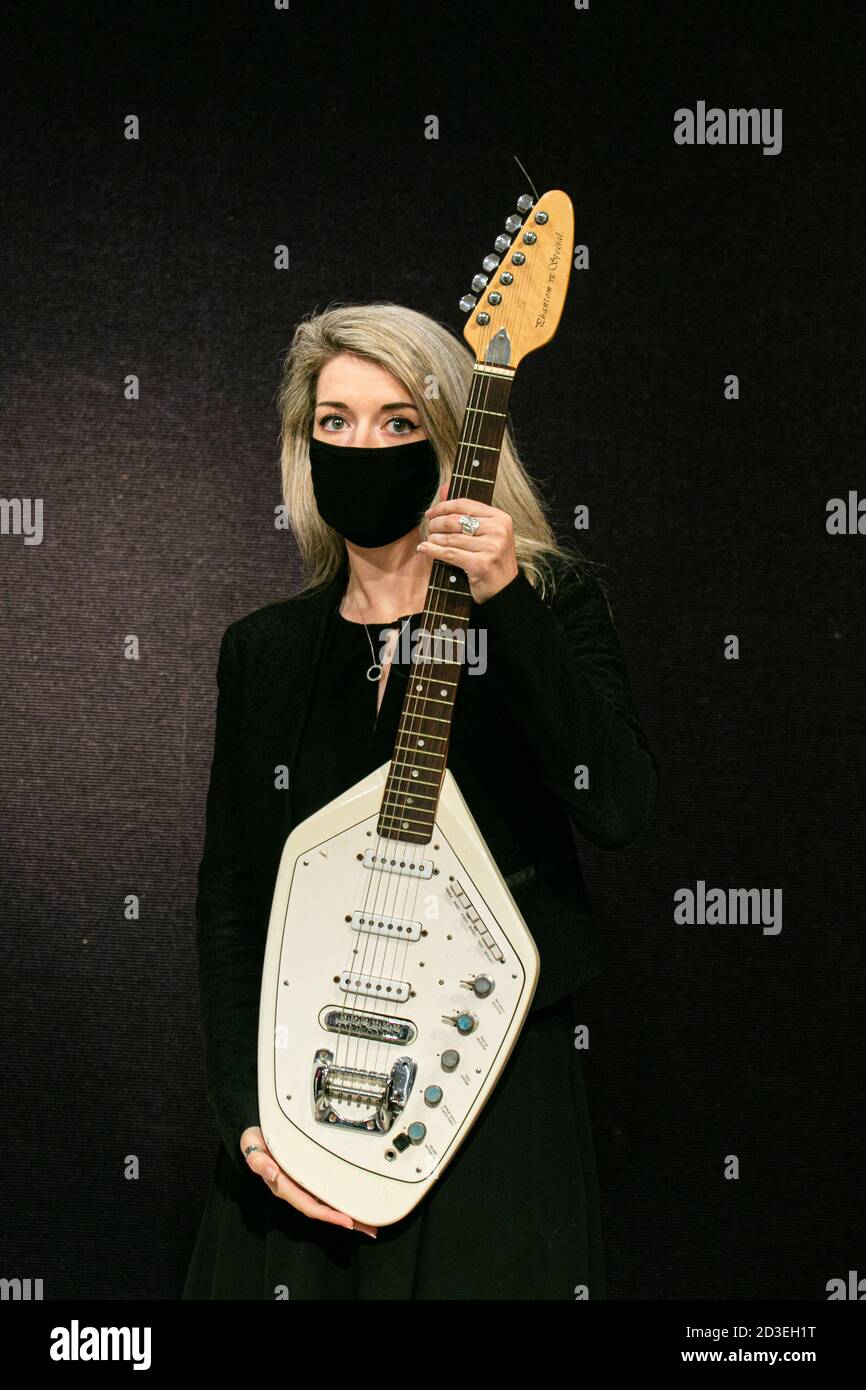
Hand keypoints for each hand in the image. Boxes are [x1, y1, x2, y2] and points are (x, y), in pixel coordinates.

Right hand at [240, 1126, 377, 1238]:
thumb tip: (272, 1173)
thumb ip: (258, 1160)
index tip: (346, 1221)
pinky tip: (354, 1204)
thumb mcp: (251, 1145)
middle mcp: (295, 1189)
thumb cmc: (255, 1142)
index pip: (309, 1205)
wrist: (256, 1136)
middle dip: (345, 1220)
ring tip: (369, 1223)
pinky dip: (341, 1201)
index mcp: (284, 1185)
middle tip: (369, 1229)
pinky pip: (326, 1192)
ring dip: (348, 1214)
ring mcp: (302, 1185)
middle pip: (323, 1210)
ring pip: (327, 1204)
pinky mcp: (308, 1178)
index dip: (328, 1214)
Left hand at [417, 483, 518, 604]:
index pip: (465, 504)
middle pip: (455, 520)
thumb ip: (465, 511)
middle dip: (436, 524)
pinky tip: (424, 549)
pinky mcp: (481, 564)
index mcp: (500, 518)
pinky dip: (433, 551)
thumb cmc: (492, 560)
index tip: (430, 513)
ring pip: (450, 538)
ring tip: (429, 540)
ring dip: (434, 539)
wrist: (505, 590)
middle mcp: (498, 530)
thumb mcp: (485, 533)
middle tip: (429, 529)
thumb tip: (444, 487)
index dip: (443, 506)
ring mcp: (491, 547)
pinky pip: (449, 554)